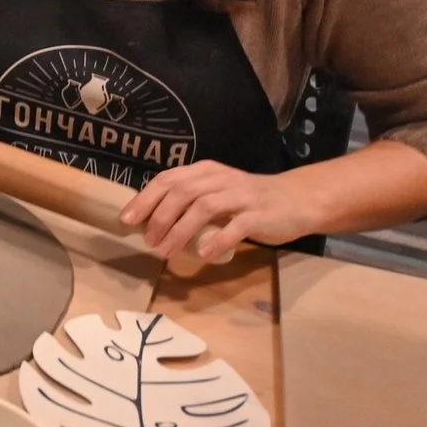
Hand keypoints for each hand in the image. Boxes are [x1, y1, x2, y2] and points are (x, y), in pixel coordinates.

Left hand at [120, 161, 315, 264]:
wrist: (298, 199)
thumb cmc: (250, 200)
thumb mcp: (217, 192)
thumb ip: (190, 200)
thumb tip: (152, 220)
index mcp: (205, 172)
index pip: (168, 180)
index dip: (145, 199)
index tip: (127, 220)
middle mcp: (220, 179)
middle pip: (181, 192)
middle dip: (159, 216)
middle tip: (148, 240)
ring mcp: (241, 196)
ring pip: (203, 208)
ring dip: (180, 230)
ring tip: (166, 251)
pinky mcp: (259, 214)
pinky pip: (235, 227)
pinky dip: (216, 240)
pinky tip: (203, 254)